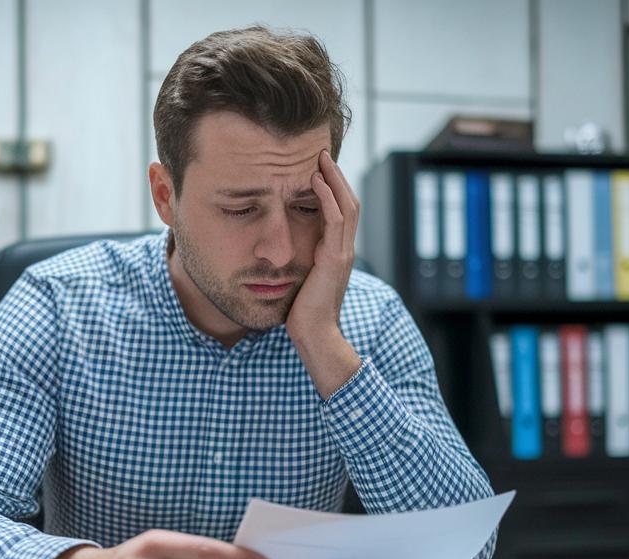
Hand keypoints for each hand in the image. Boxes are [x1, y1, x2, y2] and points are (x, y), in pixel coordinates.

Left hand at [285, 149, 359, 342]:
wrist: (314, 335)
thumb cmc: (303, 313)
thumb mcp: (300, 278)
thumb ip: (298, 261)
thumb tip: (279, 249)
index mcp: (337, 252)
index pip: (342, 210)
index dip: (332, 187)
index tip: (317, 167)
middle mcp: (344, 249)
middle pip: (349, 201)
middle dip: (336, 176)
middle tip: (321, 153)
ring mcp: (342, 253)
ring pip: (347, 205)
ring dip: (333, 179)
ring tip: (320, 158)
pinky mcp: (334, 260)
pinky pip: (336, 220)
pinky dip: (327, 197)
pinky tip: (314, 180)